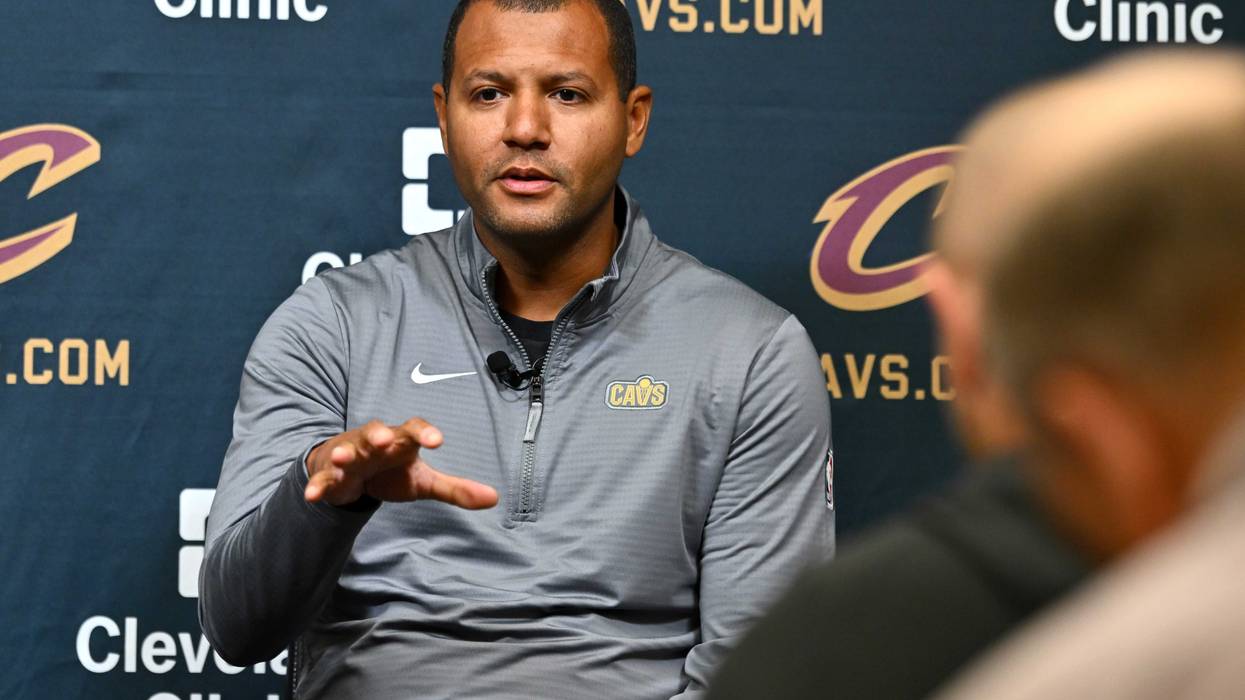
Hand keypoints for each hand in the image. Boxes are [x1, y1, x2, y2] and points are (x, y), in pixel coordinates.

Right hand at [304, 418, 497, 509]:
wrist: (353, 470)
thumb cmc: (392, 470)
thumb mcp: (423, 481)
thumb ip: (455, 489)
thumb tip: (494, 498)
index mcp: (401, 441)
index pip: (414, 430)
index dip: (424, 433)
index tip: (437, 441)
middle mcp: (374, 442)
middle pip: (376, 432)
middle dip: (378, 435)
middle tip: (384, 440)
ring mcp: (350, 454)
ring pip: (347, 449)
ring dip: (345, 453)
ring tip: (345, 459)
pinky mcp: (330, 472)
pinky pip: (324, 477)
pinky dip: (318, 484)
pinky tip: (313, 495)